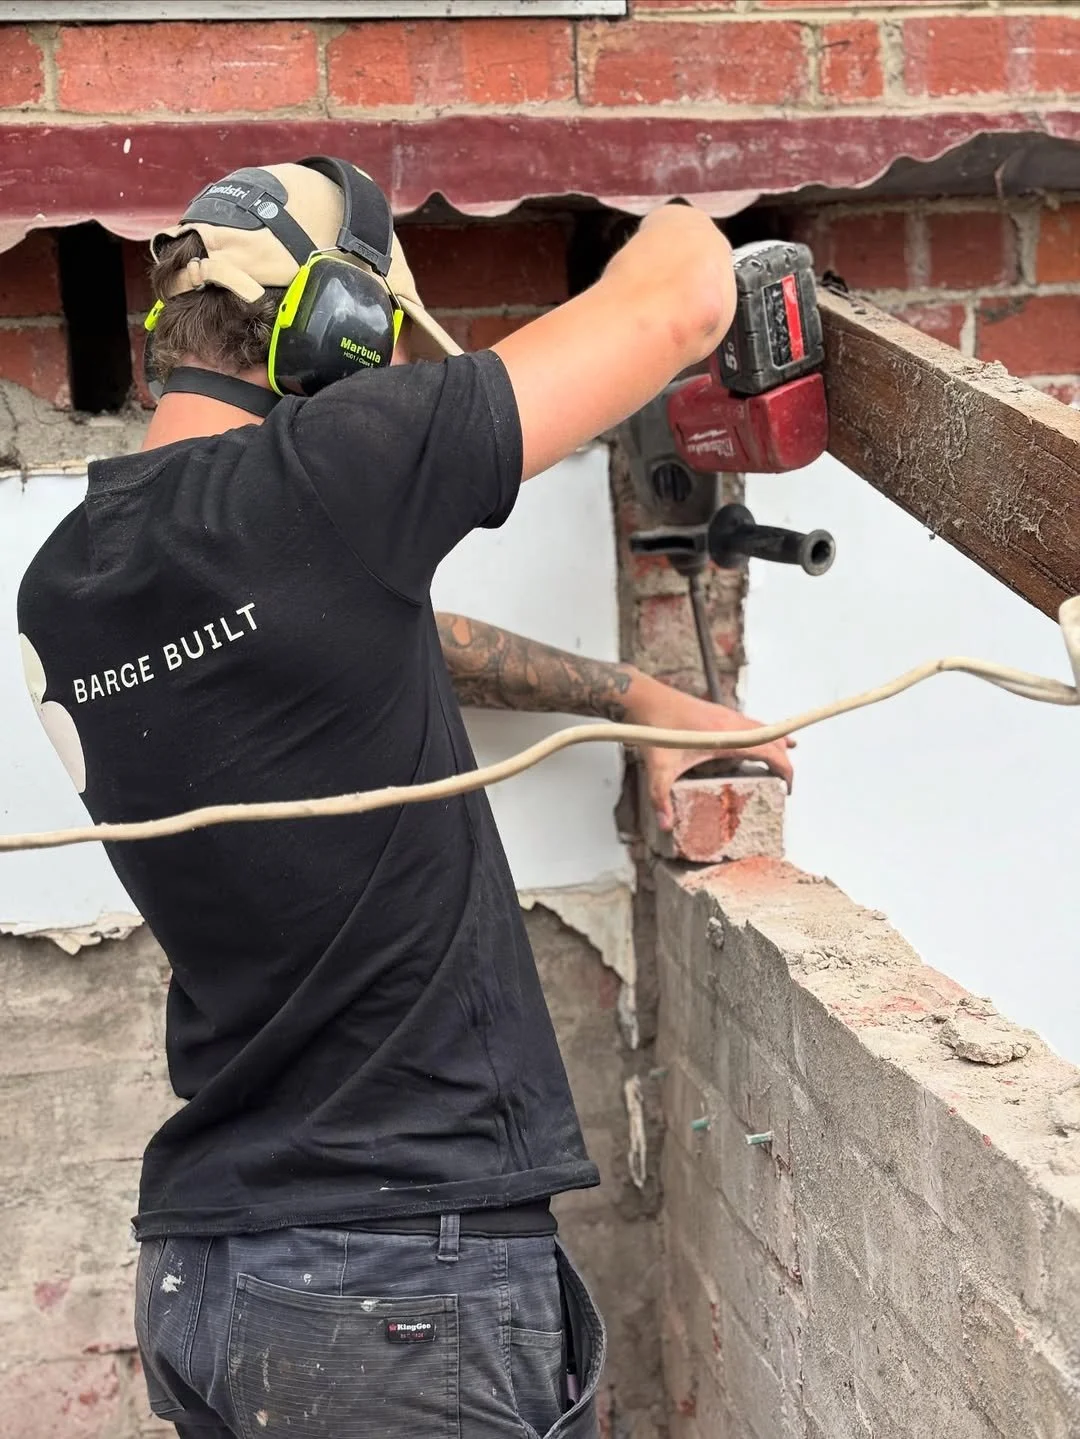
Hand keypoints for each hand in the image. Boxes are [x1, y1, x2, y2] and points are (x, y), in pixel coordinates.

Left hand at [627, 677, 794, 831]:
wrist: (644, 697)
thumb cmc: (653, 728)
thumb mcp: (657, 769)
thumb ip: (661, 798)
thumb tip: (666, 825)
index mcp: (725, 736)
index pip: (769, 750)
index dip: (785, 768)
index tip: (787, 787)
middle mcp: (731, 722)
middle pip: (771, 739)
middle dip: (783, 761)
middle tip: (783, 783)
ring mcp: (726, 715)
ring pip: (762, 728)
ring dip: (774, 745)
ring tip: (780, 765)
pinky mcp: (718, 712)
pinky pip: (749, 724)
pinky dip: (760, 735)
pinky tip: (756, 743)